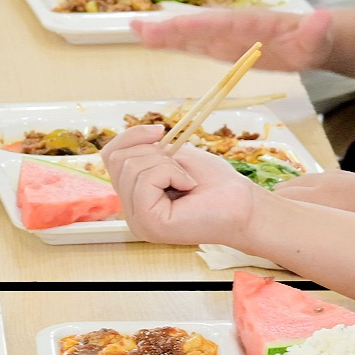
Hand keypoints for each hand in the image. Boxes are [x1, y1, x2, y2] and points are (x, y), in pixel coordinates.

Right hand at [106, 130, 263, 247]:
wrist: (244, 205)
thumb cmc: (216, 183)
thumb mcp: (175, 156)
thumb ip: (146, 150)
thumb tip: (130, 137)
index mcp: (135, 198)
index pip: (110, 157)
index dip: (130, 136)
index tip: (159, 131)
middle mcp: (132, 213)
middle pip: (118, 160)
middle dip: (153, 152)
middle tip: (182, 168)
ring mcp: (138, 222)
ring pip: (131, 168)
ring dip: (165, 164)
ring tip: (187, 180)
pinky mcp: (149, 224)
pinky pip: (145, 181)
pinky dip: (170, 173)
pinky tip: (188, 186)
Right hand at [127, 3, 335, 71]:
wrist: (310, 38)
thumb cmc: (315, 40)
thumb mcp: (321, 38)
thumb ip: (318, 31)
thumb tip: (322, 18)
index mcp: (254, 24)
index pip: (225, 24)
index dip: (202, 25)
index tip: (179, 25)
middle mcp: (233, 26)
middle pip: (198, 27)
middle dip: (171, 29)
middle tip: (139, 29)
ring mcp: (224, 35)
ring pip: (190, 35)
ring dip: (163, 34)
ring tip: (134, 30)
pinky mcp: (220, 45)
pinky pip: (192, 44)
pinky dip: (170, 42)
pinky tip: (147, 39)